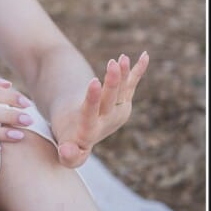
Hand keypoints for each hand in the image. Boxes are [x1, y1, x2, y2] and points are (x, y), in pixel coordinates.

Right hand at [50, 52, 149, 167]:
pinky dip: (138, 70)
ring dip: (124, 73)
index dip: (93, 98)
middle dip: (113, 82)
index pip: (91, 113)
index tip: (93, 81)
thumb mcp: (66, 152)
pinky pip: (131, 84)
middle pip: (111, 100)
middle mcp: (107, 120)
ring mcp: (118, 110)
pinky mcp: (123, 102)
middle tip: (113, 64)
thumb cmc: (69, 142)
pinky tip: (145, 56)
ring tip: (123, 58)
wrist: (83, 137)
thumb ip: (68, 155)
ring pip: (122, 90)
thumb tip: (65, 151)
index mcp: (90, 131)